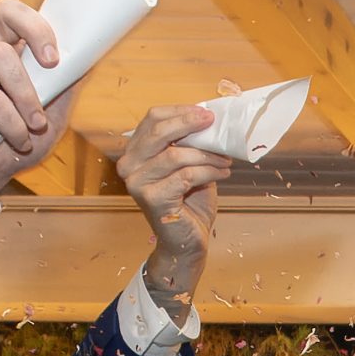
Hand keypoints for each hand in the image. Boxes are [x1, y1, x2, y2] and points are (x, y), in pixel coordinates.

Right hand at [0, 0, 78, 202]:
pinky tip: (17, 139)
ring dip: (26, 95)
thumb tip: (87, 63)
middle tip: (51, 62)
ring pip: (0, 56)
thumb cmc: (11, 147)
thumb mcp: (50, 121)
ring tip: (35, 125)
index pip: (22, 18)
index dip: (43, 26)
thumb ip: (64, 92)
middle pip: (5, 12)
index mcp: (11, 56)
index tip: (60, 57)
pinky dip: (11, 122)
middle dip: (35, 31)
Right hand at [118, 103, 231, 323]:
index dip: (180, 112)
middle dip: (191, 125)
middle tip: (215, 125)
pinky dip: (208, 172)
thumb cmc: (189, 204)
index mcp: (135, 152)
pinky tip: (223, 174)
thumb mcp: (190, 166)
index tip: (206, 114)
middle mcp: (129, 165)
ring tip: (226, 161)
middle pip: (160, 132)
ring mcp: (136, 182)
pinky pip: (185, 176)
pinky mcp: (152, 198)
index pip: (153, 118)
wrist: (187, 243)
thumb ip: (191, 144)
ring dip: (207, 156)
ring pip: (177, 156)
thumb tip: (210, 118)